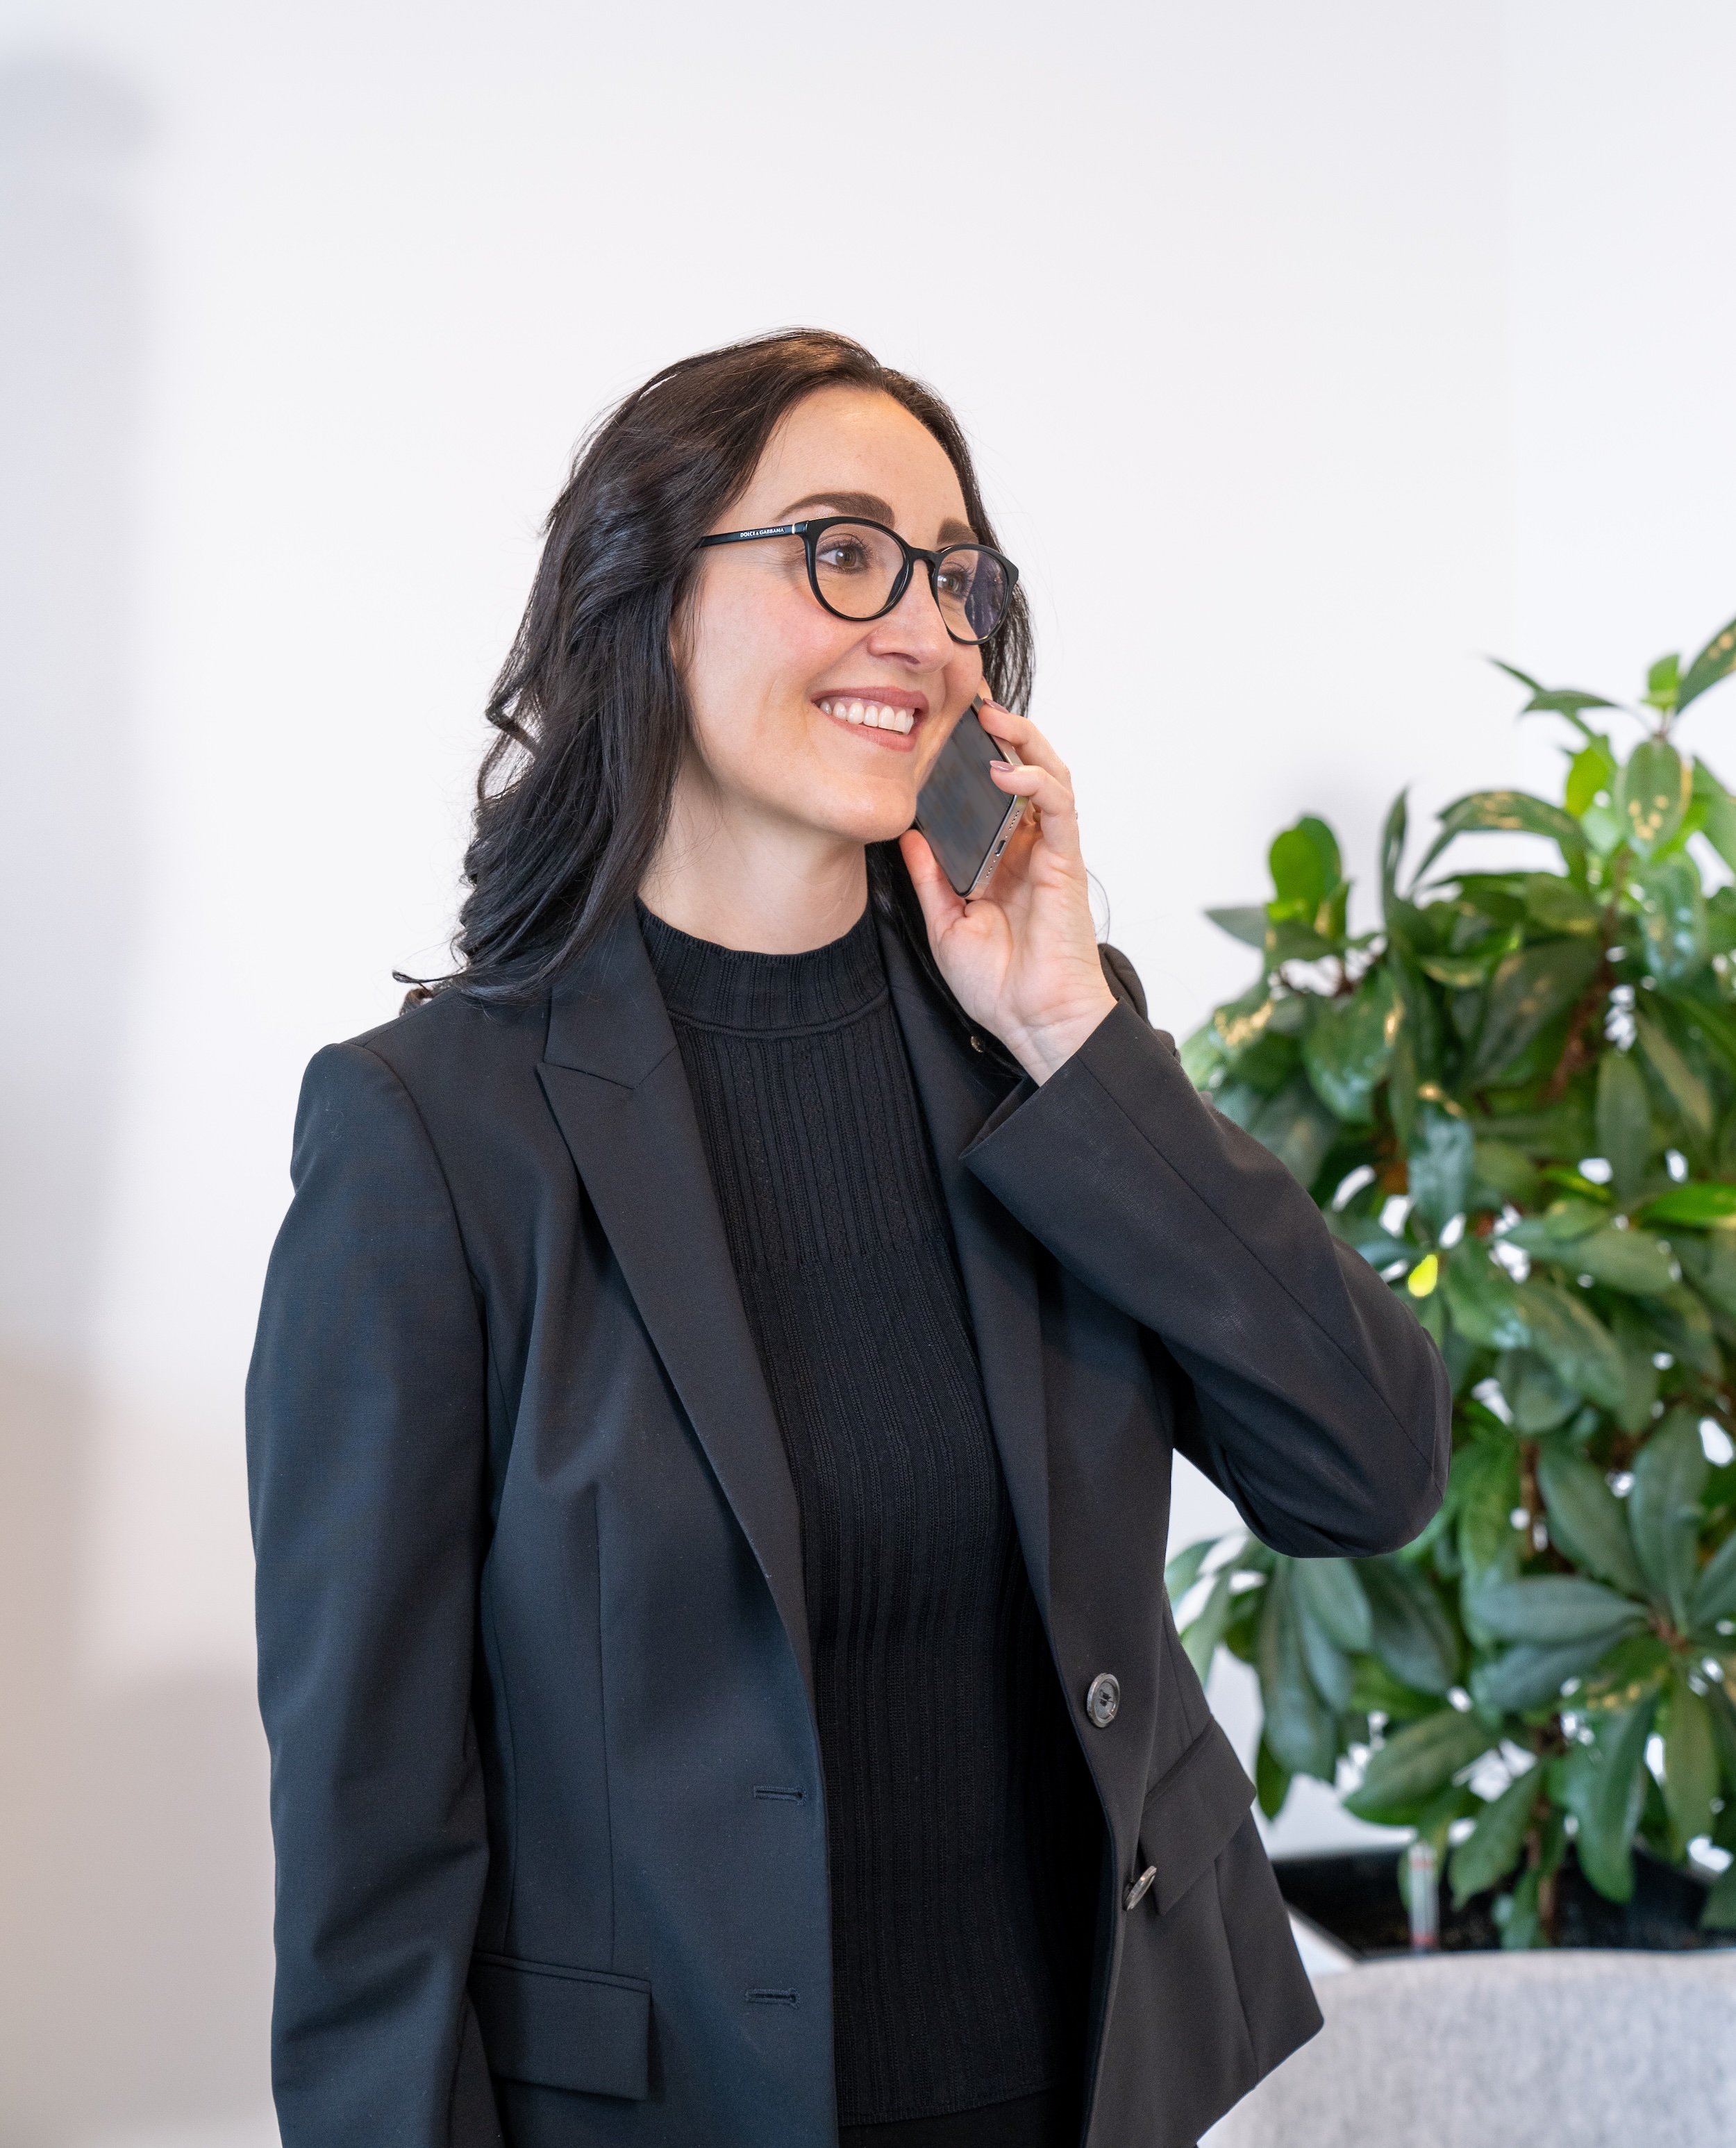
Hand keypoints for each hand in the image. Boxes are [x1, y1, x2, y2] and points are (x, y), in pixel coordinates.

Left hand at [900, 698, 1116, 1083]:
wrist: (1032, 1022)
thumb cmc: (998, 983)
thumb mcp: (945, 923)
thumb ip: (929, 876)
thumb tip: (907, 833)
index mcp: (1000, 857)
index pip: (988, 792)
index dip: (972, 755)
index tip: (942, 722)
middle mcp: (1027, 846)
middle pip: (1022, 769)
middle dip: (1001, 729)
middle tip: (968, 698)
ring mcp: (1050, 851)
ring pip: (1047, 774)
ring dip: (1022, 740)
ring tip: (990, 716)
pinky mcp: (1067, 861)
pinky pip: (1060, 807)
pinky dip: (1037, 781)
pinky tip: (1008, 770)